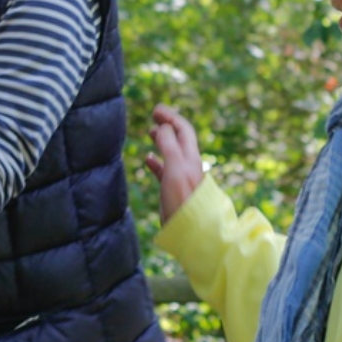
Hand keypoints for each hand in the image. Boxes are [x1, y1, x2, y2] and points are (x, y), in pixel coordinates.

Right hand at [146, 104, 203, 222]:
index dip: (171, 116)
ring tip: (151, 132)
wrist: (193, 232)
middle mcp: (189, 165)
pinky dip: (157, 161)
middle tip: (154, 116)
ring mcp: (183, 178)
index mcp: (191, 157)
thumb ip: (169, 146)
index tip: (156, 109)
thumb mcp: (175, 168)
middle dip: (168, 125)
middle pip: (179, 138)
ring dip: (162, 140)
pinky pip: (166, 170)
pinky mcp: (176, 191)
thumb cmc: (184, 201)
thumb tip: (164, 126)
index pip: (183, 129)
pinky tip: (148, 160)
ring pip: (172, 153)